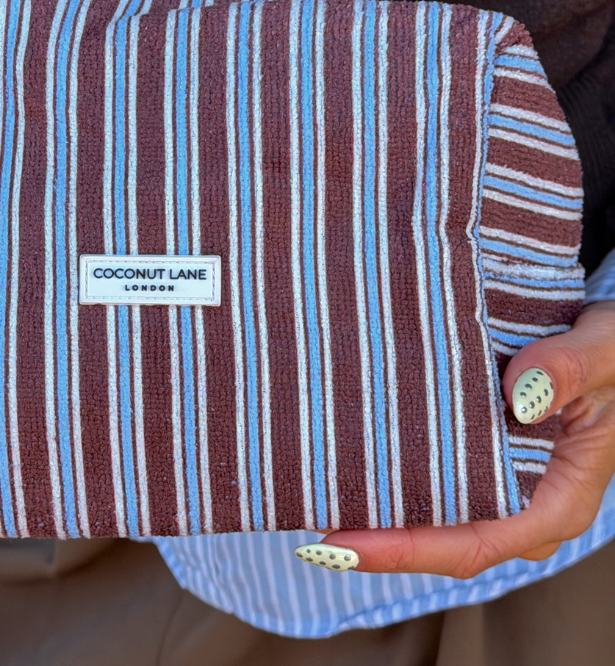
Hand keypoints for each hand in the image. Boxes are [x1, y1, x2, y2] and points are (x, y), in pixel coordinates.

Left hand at [316, 301, 614, 576]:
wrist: (611, 339)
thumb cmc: (614, 350)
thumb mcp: (606, 350)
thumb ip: (571, 368)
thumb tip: (520, 396)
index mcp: (556, 500)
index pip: (473, 542)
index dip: (405, 549)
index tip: (341, 543)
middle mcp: (522, 502)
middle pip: (439, 537)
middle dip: (372, 536)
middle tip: (303, 514)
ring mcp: (499, 479)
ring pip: (430, 508)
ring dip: (374, 503)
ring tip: (308, 485)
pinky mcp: (480, 451)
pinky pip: (431, 470)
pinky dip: (389, 465)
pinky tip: (343, 447)